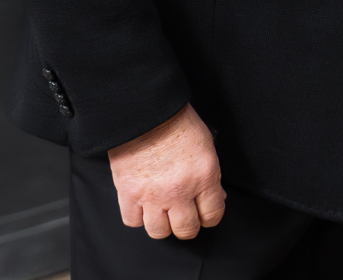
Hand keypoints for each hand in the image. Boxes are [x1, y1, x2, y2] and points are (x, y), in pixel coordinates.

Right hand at [107, 104, 226, 239]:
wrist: (146, 110)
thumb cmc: (177, 122)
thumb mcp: (206, 145)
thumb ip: (210, 175)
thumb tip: (214, 196)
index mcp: (204, 176)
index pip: (212, 215)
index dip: (210, 217)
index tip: (205, 214)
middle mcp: (179, 190)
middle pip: (186, 229)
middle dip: (188, 226)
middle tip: (185, 216)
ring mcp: (152, 195)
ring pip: (159, 231)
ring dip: (162, 224)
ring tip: (163, 212)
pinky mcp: (128, 193)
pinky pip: (132, 221)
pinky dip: (137, 216)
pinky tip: (142, 205)